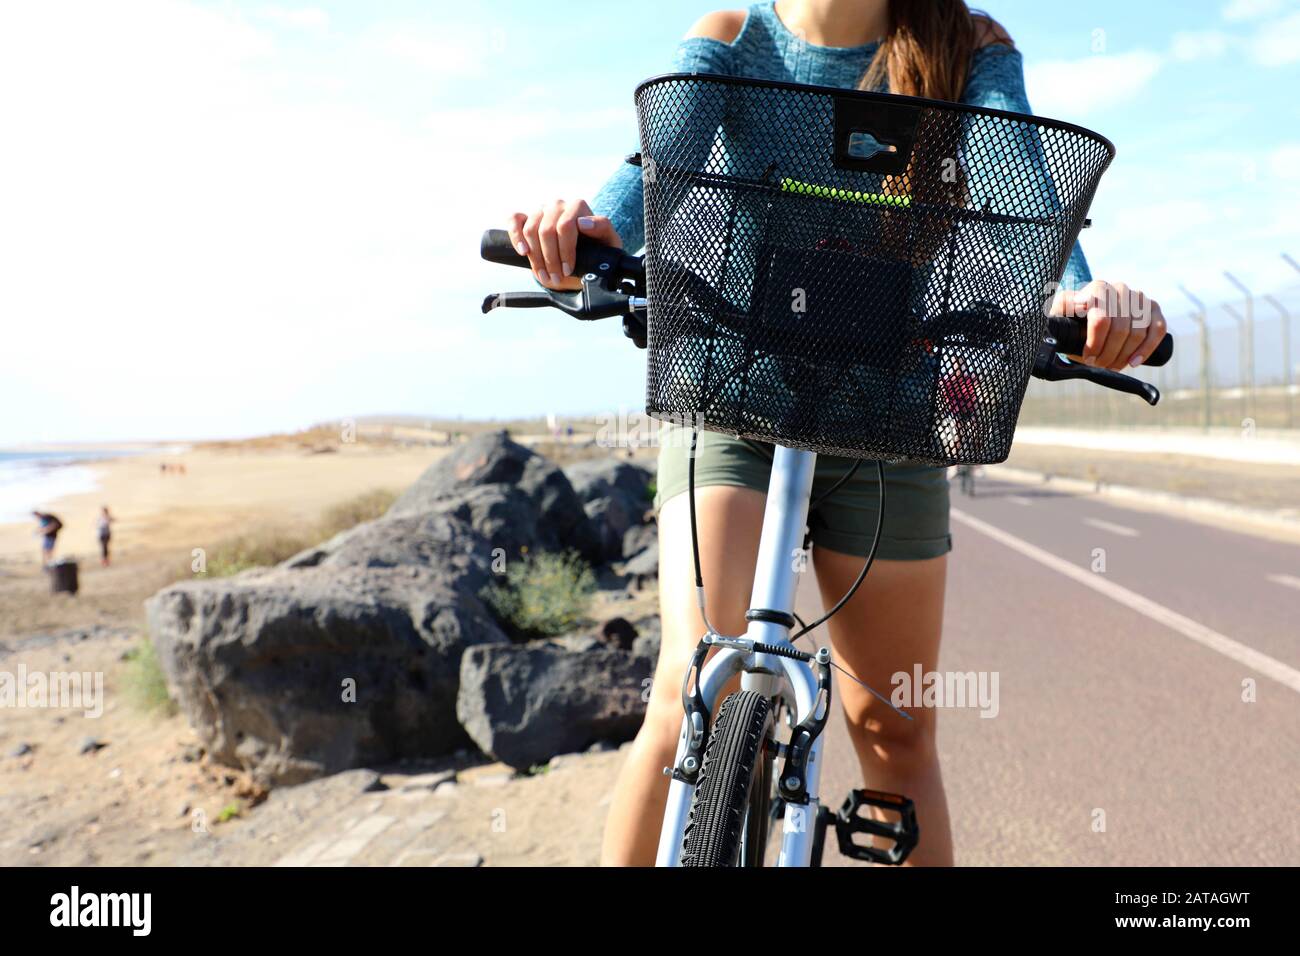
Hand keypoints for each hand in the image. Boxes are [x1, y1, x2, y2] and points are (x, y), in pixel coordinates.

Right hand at [506, 199, 622, 290]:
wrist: (584, 256)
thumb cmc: (598, 248)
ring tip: (544, 275)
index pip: (565, 226)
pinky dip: (516, 236)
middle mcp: (558, 205)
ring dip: (536, 257)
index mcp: (578, 207)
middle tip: (556, 278)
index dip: (565, 251)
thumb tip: (582, 223)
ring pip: (531, 230)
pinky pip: (514, 220)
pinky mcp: (526, 217)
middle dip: (551, 259)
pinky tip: (523, 251)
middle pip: (547, 231)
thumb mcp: (609, 242)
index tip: (568, 270)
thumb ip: (603, 228)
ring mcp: (541, 210)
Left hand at [1049, 280, 1166, 369]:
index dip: (1095, 344)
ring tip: (1112, 366)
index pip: (1102, 319)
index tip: (1087, 358)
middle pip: (1121, 329)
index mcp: (1098, 288)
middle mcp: (1120, 289)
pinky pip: (1158, 330)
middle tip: (1099, 365)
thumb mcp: (1060, 312)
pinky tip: (1134, 362)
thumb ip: (1063, 305)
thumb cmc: (1071, 318)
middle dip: (1109, 354)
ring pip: (1138, 332)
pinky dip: (1147, 349)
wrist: (1088, 318)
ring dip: (1125, 355)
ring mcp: (1139, 297)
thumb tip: (1081, 303)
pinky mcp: (1153, 308)